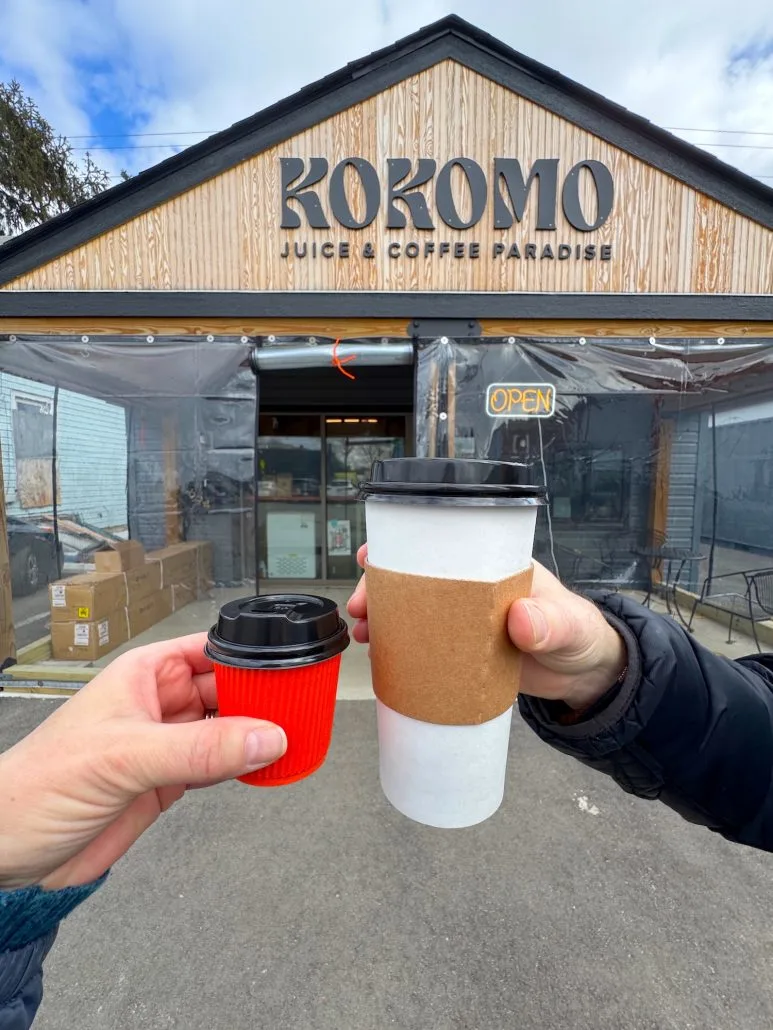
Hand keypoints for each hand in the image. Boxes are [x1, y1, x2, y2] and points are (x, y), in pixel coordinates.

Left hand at [0, 634, 285, 890]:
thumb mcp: (126, 757)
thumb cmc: (39, 784)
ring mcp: (165, 743)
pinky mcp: (167, 782)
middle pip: (228, 689)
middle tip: (304, 710)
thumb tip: (264, 737)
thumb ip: (200, 749)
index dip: (251, 655)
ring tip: (296, 736)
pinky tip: (265, 766)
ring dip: (257, 734)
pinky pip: (218, 765)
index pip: (211, 650)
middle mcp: (159, 703)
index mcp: (144, 674)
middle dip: (263, 697)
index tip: (291, 667)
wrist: (8, 851)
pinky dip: (244, 766)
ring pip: (227, 729)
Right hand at [348, 546, 626, 711]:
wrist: (584, 677)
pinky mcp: (461, 654)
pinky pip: (422, 647)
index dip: (401, 548)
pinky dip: (399, 649)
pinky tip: (381, 657)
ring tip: (364, 633)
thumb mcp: (569, 625)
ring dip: (383, 619)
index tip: (371, 555)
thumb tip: (520, 619)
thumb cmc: (580, 636)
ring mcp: (463, 622)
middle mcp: (471, 589)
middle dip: (379, 588)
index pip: (441, 546)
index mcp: (492, 567)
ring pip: (412, 612)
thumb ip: (549, 622)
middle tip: (360, 606)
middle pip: (414, 580)